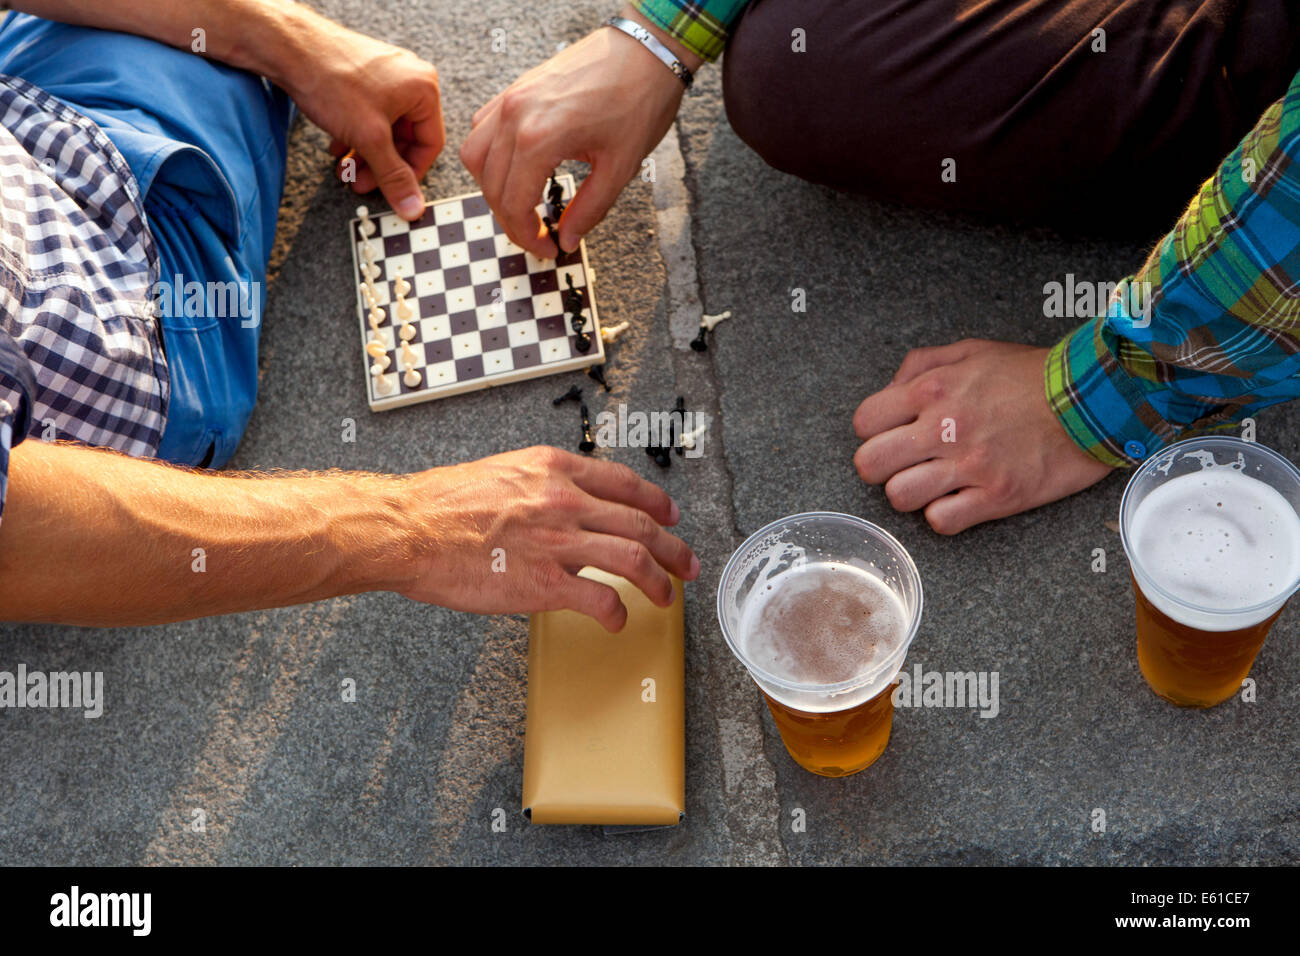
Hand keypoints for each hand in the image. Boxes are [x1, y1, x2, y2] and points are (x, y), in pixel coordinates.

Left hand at [283, 20, 444, 218]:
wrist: (289, 48)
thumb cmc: (333, 80)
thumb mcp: (370, 138)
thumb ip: (393, 177)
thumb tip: (412, 206)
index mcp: (424, 90)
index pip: (430, 144)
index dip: (412, 173)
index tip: (396, 191)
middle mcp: (409, 79)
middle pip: (405, 138)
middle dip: (381, 165)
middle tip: (363, 184)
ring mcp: (386, 76)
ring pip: (384, 129)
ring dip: (365, 155)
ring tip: (345, 170)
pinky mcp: (364, 76)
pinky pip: (369, 115)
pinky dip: (356, 136)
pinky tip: (337, 148)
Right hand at [398, 446, 699, 630]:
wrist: (409, 530)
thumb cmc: (442, 506)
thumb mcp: (504, 474)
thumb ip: (543, 487)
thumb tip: (570, 509)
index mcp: (554, 469)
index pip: (626, 483)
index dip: (658, 503)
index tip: (670, 516)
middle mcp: (564, 500)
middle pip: (642, 524)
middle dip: (674, 548)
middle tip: (686, 563)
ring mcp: (558, 542)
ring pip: (635, 559)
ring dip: (660, 582)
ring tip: (666, 596)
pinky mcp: (545, 583)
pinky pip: (601, 599)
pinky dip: (617, 613)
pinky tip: (617, 621)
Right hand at [459, 9, 695, 256]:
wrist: (646, 51)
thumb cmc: (639, 101)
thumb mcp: (620, 168)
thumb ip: (589, 209)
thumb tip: (567, 238)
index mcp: (539, 137)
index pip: (513, 204)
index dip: (527, 237)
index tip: (548, 249)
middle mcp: (515, 116)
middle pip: (490, 186)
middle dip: (511, 220)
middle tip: (538, 236)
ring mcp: (510, 98)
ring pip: (475, 157)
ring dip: (493, 188)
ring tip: (522, 206)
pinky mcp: (515, 89)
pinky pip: (482, 129)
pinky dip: (491, 156)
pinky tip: (516, 169)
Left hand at [852, 339, 1113, 533]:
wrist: (1094, 399)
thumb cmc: (1031, 376)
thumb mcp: (970, 351)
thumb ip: (920, 366)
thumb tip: (889, 393)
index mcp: (932, 389)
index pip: (864, 422)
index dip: (874, 433)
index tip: (891, 436)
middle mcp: (943, 427)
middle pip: (870, 464)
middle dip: (880, 467)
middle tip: (904, 464)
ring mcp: (969, 465)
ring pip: (899, 496)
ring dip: (911, 493)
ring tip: (933, 483)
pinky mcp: (997, 496)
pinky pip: (940, 521)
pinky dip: (944, 515)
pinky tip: (958, 499)